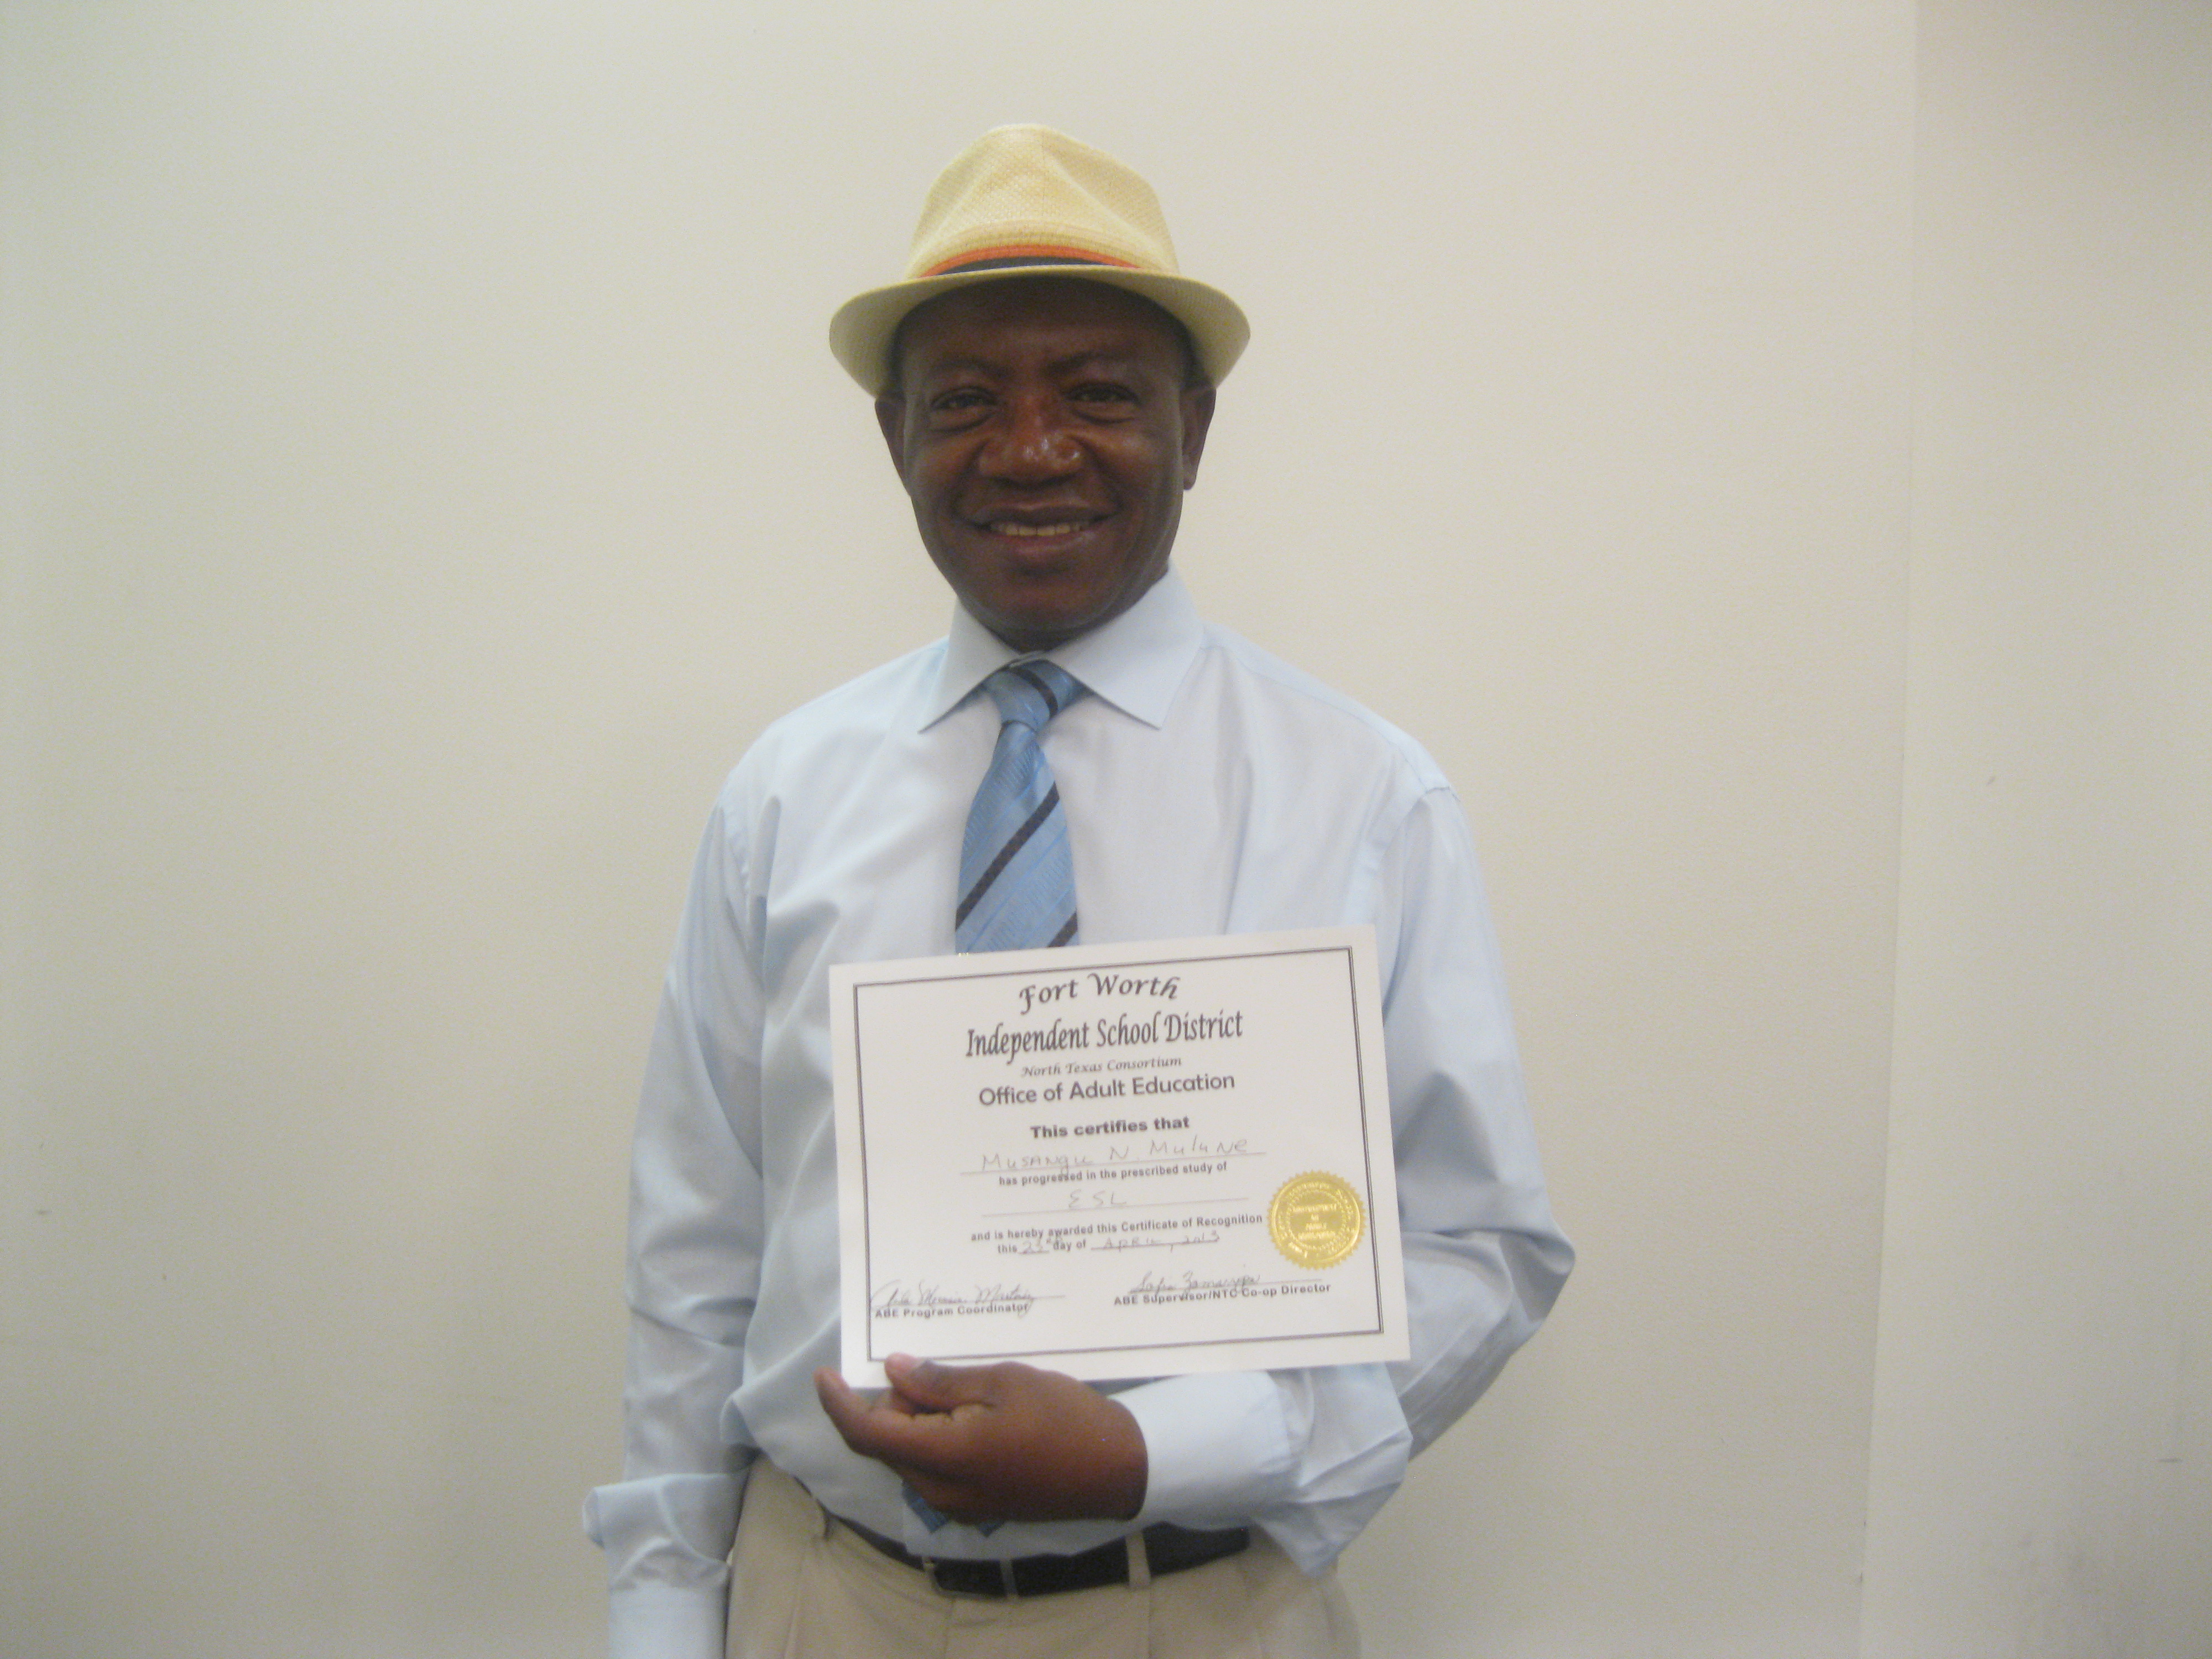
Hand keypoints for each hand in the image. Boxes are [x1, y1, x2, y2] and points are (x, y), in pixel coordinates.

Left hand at [815, 1354, 1146, 1525]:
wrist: (1118, 1468)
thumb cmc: (1063, 1417)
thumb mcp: (1003, 1382)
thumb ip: (941, 1381)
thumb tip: (894, 1372)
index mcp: (942, 1457)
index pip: (868, 1433)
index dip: (838, 1404)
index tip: (823, 1373)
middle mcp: (940, 1490)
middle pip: (888, 1445)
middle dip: (886, 1404)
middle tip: (911, 1363)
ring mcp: (960, 1503)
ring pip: (912, 1457)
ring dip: (912, 1420)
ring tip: (942, 1379)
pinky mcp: (979, 1504)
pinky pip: (936, 1469)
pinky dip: (933, 1437)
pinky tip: (960, 1408)